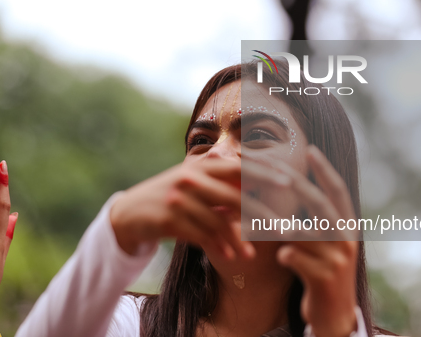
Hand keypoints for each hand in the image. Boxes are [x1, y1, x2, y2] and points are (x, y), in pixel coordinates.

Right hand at [110, 158, 287, 259]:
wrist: (131, 211)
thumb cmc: (173, 196)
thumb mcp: (195, 183)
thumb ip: (222, 183)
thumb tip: (258, 186)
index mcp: (201, 166)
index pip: (239, 167)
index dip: (265, 173)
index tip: (289, 181)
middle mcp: (191, 179)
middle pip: (233, 196)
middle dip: (259, 213)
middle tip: (282, 227)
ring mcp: (178, 199)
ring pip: (217, 222)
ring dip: (237, 241)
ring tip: (251, 254)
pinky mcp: (167, 219)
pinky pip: (199, 236)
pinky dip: (216, 246)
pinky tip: (229, 256)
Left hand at [275, 146, 358, 336]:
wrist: (333, 314)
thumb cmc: (320, 270)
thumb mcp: (322, 243)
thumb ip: (311, 220)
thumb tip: (288, 190)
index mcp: (348, 226)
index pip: (338, 191)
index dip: (325, 170)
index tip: (310, 149)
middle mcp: (347, 239)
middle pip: (322, 205)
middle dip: (299, 185)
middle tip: (278, 169)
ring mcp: (338, 260)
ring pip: (306, 233)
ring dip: (282, 224)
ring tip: (261, 216)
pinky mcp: (324, 279)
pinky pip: (298, 259)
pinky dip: (286, 255)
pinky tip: (280, 257)